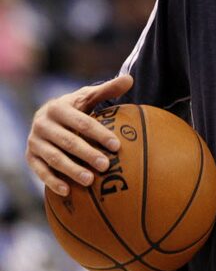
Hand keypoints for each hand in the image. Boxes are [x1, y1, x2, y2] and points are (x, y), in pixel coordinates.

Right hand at [26, 74, 133, 195]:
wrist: (47, 119)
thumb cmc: (75, 108)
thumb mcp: (88, 97)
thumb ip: (107, 89)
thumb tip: (130, 79)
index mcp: (59, 108)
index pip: (82, 122)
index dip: (99, 134)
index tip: (117, 146)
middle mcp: (43, 124)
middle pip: (68, 141)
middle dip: (87, 154)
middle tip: (106, 166)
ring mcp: (35, 142)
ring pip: (54, 158)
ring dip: (72, 170)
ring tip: (90, 181)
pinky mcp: (30, 157)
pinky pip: (40, 171)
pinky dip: (53, 181)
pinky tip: (68, 191)